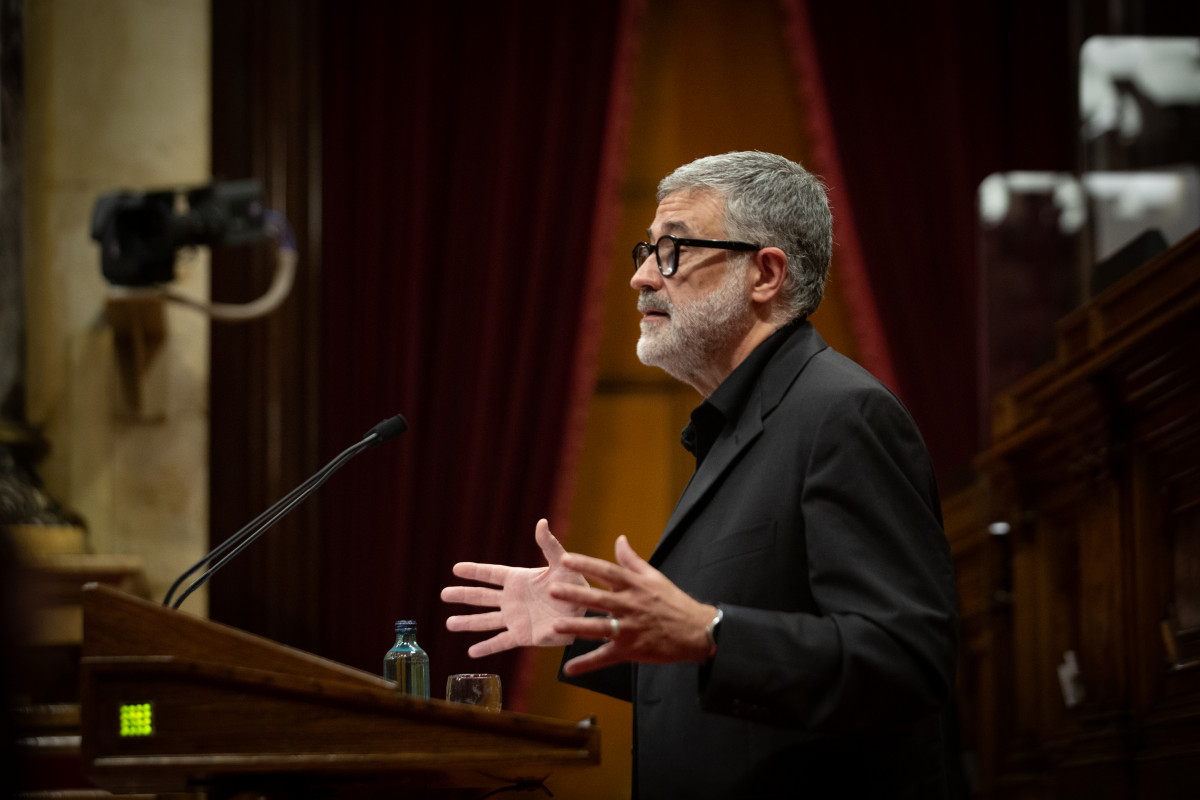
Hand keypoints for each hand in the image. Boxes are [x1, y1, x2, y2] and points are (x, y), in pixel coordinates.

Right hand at [441, 519, 587, 657]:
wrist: (584, 611)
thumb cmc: (575, 584)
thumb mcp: (561, 564)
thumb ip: (549, 545)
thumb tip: (542, 522)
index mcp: (518, 579)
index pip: (491, 574)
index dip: (474, 572)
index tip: (456, 569)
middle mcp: (512, 599)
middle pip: (482, 597)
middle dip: (463, 595)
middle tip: (444, 594)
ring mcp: (515, 618)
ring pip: (486, 621)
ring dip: (468, 623)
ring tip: (449, 623)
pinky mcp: (522, 636)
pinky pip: (501, 642)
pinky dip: (487, 648)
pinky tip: (471, 652)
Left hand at [549, 534, 715, 674]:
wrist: (697, 631)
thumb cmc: (674, 602)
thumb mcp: (655, 577)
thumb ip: (632, 560)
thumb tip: (619, 539)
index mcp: (635, 586)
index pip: (607, 572)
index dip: (586, 564)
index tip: (566, 560)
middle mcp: (631, 606)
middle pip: (599, 599)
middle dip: (575, 595)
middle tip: (553, 590)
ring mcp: (630, 629)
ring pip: (600, 628)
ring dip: (578, 627)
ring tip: (556, 625)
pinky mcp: (631, 650)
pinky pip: (605, 657)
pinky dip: (587, 664)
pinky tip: (569, 669)